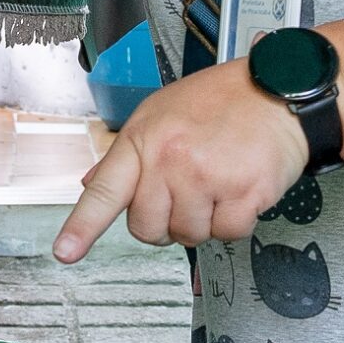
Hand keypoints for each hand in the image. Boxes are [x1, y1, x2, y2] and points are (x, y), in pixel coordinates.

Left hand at [53, 60, 310, 262]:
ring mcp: (207, 177)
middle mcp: (170, 159)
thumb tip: (92, 184)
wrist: (278, 90)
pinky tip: (239, 189)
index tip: (65, 252)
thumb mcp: (161, 114)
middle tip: (186, 192)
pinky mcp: (244, 192)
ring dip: (204, 220)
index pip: (104, 189)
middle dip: (164, 222)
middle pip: (147, 228)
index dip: (82, 226)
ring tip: (217, 182)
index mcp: (144, 139)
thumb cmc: (220, 101)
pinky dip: (235, 221)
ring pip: (189, 235)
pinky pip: (227, 234)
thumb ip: (128, 154)